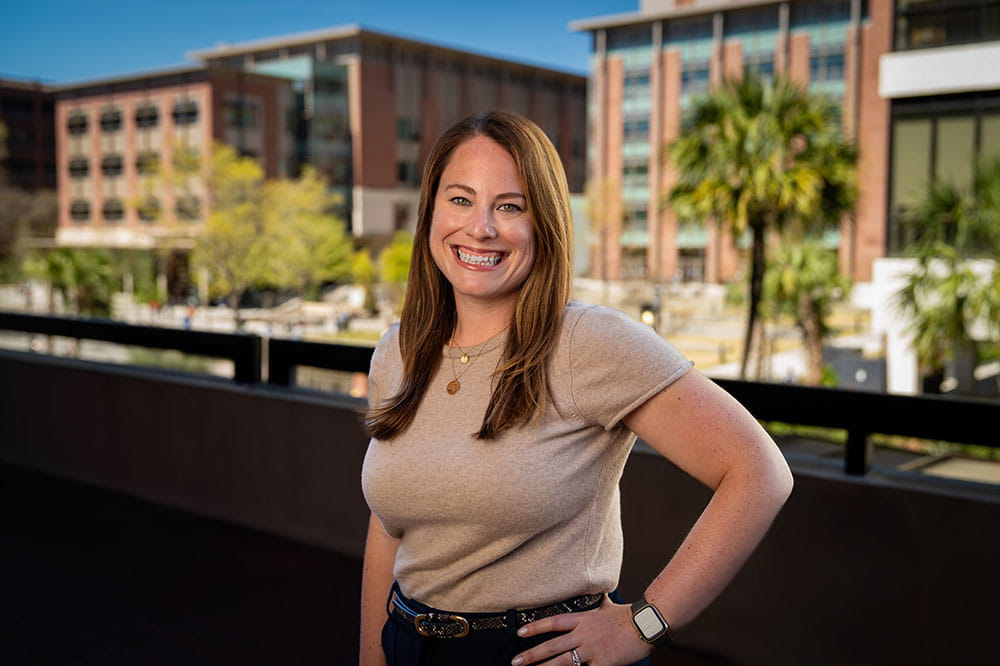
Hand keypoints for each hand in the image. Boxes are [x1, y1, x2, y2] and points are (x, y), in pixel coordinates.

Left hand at [511, 595, 652, 665]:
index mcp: (583, 620)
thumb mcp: (607, 606)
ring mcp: (592, 650)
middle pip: (552, 646)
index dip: (535, 627)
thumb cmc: (627, 616)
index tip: (520, 633)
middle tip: (516, 661)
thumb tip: (599, 593)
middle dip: (531, 655)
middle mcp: (583, 635)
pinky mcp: (602, 664)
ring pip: (563, 662)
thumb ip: (598, 603)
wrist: (645, 625)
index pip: (553, 623)